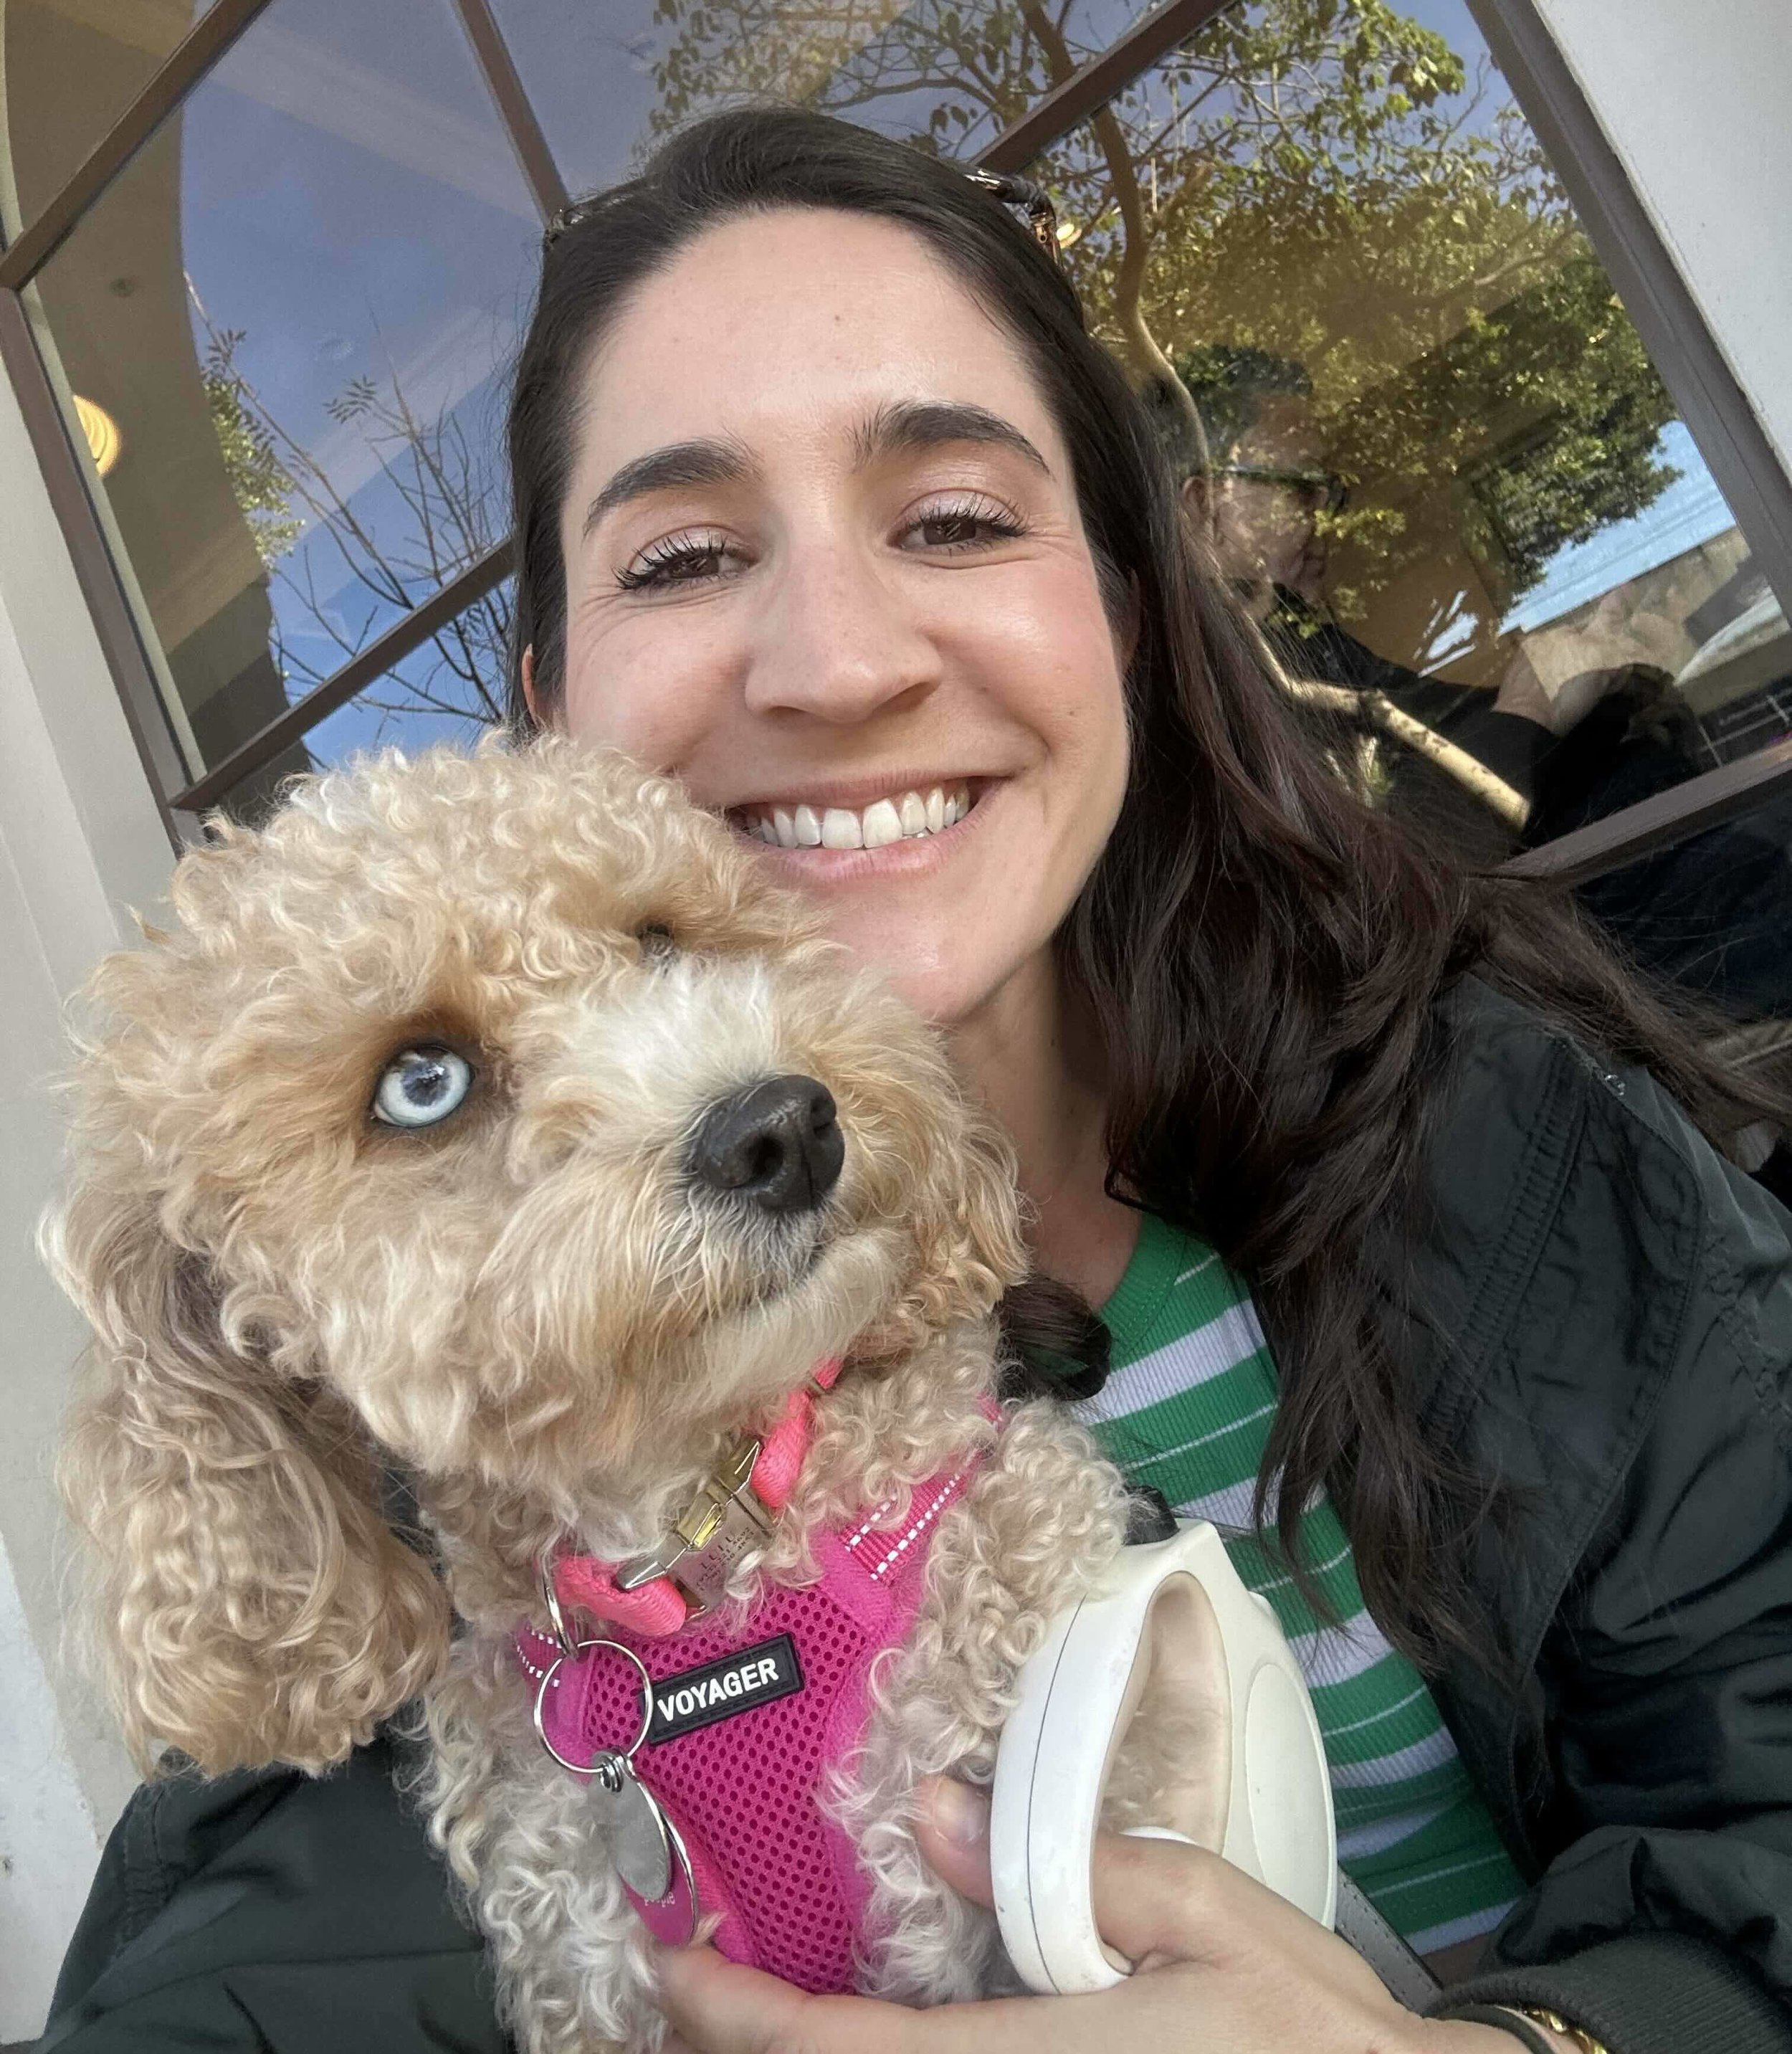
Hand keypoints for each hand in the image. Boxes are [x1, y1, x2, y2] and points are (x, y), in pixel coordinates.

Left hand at [655, 1777, 1558, 2053]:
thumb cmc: (1309, 2027)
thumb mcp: (1208, 1914)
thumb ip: (1070, 1867)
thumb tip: (930, 1807)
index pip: (849, 2052)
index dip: (740, 2014)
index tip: (669, 1962)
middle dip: (741, 2048)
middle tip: (674, 1988)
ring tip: (735, 2012)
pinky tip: (850, 2034)